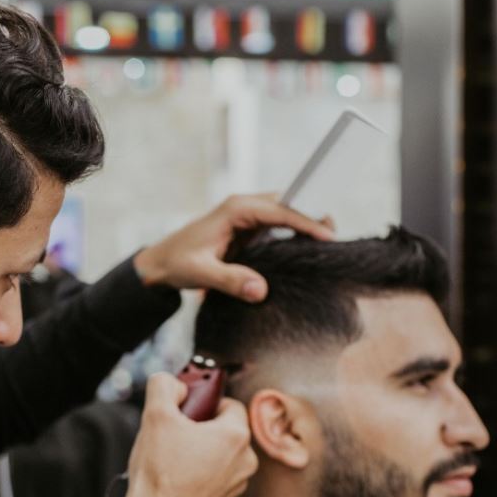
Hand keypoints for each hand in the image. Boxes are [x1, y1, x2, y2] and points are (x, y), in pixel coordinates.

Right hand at [117, 373, 258, 496]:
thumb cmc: (160, 474)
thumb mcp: (155, 415)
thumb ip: (164, 385)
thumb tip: (173, 382)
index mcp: (236, 435)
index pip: (228, 402)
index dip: (204, 402)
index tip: (186, 411)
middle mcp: (245, 459)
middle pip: (225, 426)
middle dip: (201, 425)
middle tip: (176, 432)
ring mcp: (238, 481)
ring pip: (221, 450)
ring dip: (201, 447)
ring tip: (174, 456)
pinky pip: (217, 472)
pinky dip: (201, 469)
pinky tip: (178, 474)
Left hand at [132, 193, 334, 301]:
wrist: (160, 264)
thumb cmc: (177, 264)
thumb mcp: (201, 273)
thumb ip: (230, 280)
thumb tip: (261, 290)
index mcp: (236, 209)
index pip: (280, 211)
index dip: (306, 222)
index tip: (328, 236)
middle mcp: (244, 207)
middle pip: (288, 206)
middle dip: (312, 218)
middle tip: (336, 239)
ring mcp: (248, 217)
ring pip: (286, 215)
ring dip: (305, 227)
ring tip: (328, 245)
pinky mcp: (248, 230)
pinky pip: (278, 228)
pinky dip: (294, 236)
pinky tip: (307, 252)